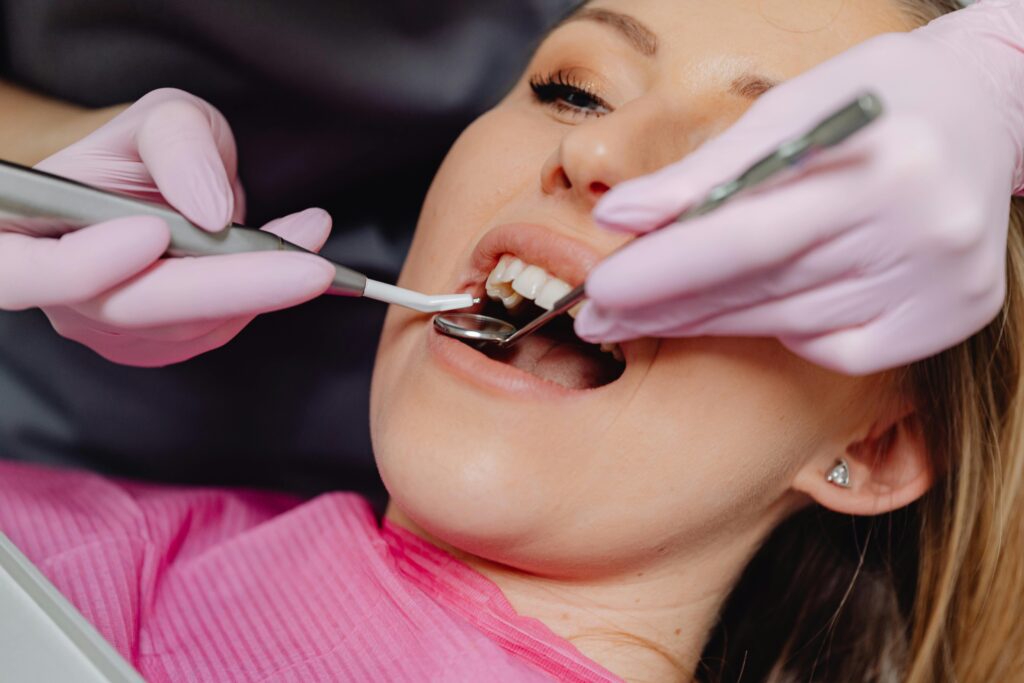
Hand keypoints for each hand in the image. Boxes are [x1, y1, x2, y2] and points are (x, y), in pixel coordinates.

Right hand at [0, 88, 334, 366]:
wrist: (151, 186)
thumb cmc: (144, 152)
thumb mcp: (165, 119)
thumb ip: (180, 145)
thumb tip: (208, 209)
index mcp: (24, 226)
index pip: (22, 271)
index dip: (80, 266)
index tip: (153, 232)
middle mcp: (55, 290)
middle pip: (132, 308)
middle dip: (229, 287)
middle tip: (308, 265)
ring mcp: (102, 326)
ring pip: (184, 327)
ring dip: (260, 287)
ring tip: (309, 234)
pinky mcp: (151, 345)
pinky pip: (210, 333)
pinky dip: (260, 299)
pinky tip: (291, 260)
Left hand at [575, 10, 1022, 374]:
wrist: (989, 111)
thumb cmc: (873, 99)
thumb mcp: (788, 107)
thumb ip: (704, 170)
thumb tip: (618, 217)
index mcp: (882, 160)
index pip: (748, 234)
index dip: (665, 268)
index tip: (598, 289)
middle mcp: (923, 230)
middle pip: (762, 287)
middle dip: (666, 305)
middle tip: (599, 318)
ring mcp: (944, 282)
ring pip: (790, 324)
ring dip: (706, 323)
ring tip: (643, 319)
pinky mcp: (953, 316)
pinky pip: (838, 349)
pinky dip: (781, 334)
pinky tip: (746, 313)